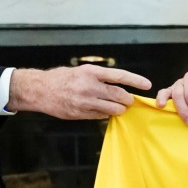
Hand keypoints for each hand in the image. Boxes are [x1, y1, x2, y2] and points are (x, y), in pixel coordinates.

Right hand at [7, 65, 151, 119]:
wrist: (40, 90)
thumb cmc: (62, 78)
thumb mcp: (81, 71)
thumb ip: (98, 78)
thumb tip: (117, 86)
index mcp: (91, 72)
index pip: (119, 76)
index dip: (135, 80)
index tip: (147, 85)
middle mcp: (89, 86)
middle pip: (119, 95)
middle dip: (128, 100)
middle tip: (129, 101)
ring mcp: (85, 102)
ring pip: (112, 109)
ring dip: (119, 110)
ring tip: (119, 108)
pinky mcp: (80, 113)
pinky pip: (100, 116)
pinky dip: (105, 115)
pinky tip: (103, 111)